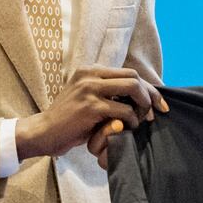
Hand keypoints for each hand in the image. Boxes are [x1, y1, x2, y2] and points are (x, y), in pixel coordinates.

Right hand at [17, 67, 167, 166]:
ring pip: (132, 88)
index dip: (148, 88)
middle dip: (149, 95)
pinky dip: (131, 120)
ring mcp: (90, 89)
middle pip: (134, 77)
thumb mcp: (87, 97)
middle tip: (153, 113)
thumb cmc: (70, 120)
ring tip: (139, 120)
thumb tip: (139, 94)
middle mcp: (90, 74)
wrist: (44, 132)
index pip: (129, 73)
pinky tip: (127, 129)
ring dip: (142, 106)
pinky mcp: (91, 106)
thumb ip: (107, 91)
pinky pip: (124, 110)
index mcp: (90, 70)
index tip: (158, 104)